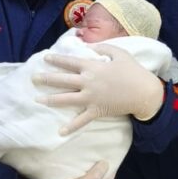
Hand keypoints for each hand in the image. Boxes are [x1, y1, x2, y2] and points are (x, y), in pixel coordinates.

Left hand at [33, 45, 164, 134]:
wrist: (143, 92)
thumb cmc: (133, 70)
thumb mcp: (119, 53)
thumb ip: (103, 48)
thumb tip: (89, 46)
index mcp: (93, 67)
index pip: (70, 62)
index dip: (56, 60)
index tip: (45, 58)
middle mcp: (88, 82)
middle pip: (63, 80)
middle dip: (46, 79)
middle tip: (33, 78)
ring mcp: (91, 97)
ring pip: (66, 99)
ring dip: (50, 100)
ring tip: (37, 100)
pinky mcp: (96, 110)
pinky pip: (81, 120)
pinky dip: (71, 127)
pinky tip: (60, 132)